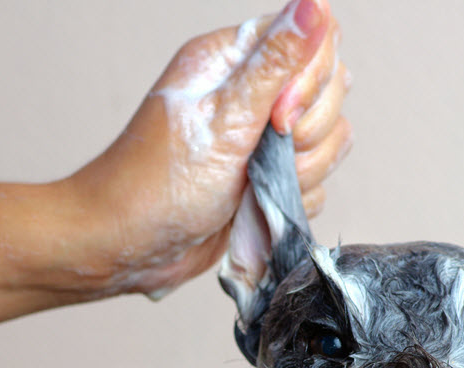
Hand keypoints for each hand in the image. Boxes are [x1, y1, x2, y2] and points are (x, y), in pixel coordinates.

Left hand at [65, 0, 350, 297]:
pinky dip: (292, 200)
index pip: (314, 39)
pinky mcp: (271, 178)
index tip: (279, 117)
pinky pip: (317, 183)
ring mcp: (264, 139)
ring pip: (330, 140)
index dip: (311, 80)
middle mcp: (253, 94)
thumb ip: (277, 63)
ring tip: (253, 186)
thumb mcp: (224, 119)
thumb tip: (314, 3)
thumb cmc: (158, 184)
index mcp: (234, 61)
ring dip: (302, 171)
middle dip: (307, 133)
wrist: (132, 248)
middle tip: (259, 154)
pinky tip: (255, 206)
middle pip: (330, 92)